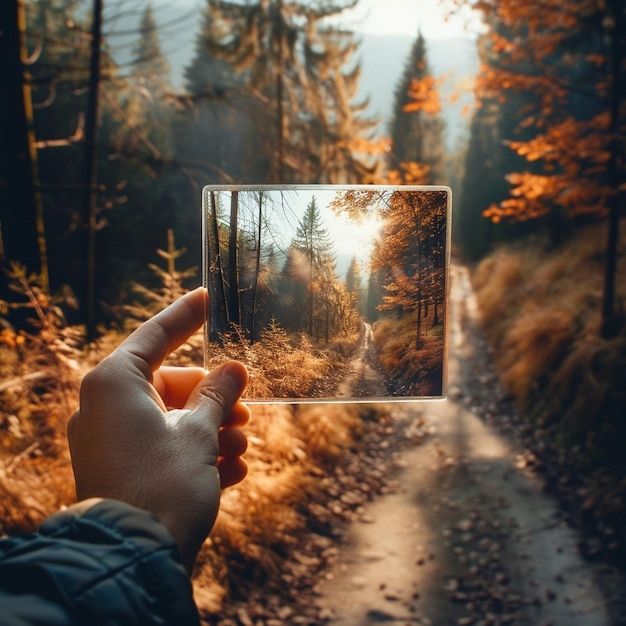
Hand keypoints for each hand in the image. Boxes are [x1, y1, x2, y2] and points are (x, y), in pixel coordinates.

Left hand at [67, 288, 248, 572]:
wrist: (134, 558)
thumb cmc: (164, 485)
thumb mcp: (200, 433)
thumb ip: (217, 394)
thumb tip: (234, 368)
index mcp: (115, 384)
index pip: (155, 335)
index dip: (186, 316)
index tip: (207, 298)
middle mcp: (105, 407)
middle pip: (170, 385)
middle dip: (212, 399)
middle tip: (243, 409)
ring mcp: (109, 440)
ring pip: (170, 419)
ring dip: (210, 431)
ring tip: (240, 448)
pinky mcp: (119, 468)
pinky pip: (161, 447)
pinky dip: (195, 453)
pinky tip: (229, 470)